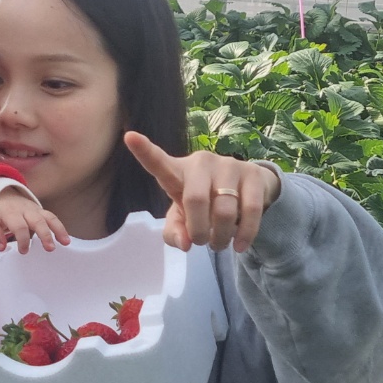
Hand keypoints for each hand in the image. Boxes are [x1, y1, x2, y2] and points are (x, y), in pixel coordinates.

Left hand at [0, 188, 69, 252]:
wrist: (3, 195)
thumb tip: (1, 247)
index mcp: (11, 212)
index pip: (19, 226)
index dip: (23, 239)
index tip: (24, 251)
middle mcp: (25, 210)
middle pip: (37, 221)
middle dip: (45, 234)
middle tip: (50, 248)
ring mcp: (35, 209)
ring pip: (49, 217)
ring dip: (58, 229)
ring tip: (65, 242)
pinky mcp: (41, 211)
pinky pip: (52, 217)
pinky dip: (60, 227)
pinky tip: (65, 239)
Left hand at [124, 130, 280, 252]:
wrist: (247, 188)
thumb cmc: (204, 202)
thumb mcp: (183, 217)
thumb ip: (175, 231)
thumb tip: (185, 243)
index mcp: (176, 171)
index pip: (158, 162)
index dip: (144, 151)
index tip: (129, 137)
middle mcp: (201, 162)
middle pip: (196, 200)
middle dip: (198, 230)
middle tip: (201, 242)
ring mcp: (228, 165)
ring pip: (225, 210)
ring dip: (221, 236)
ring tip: (219, 244)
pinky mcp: (253, 174)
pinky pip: (251, 210)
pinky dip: (245, 234)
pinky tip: (240, 245)